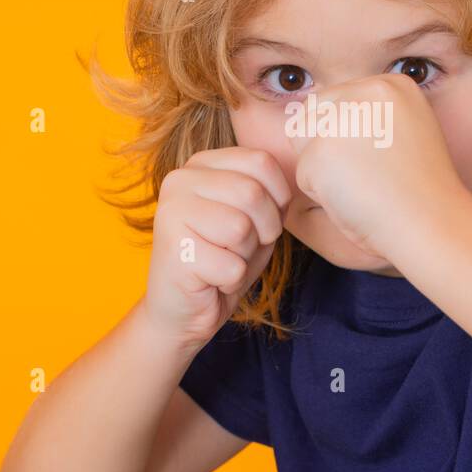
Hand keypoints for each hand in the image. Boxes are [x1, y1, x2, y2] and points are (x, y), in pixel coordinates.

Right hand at [143, 147, 291, 349]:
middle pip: (252, 193)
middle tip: (241, 248)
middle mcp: (180, 180)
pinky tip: (210, 280)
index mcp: (202, 164)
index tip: (261, 222)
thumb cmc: (223, 259)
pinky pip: (231, 266)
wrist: (182, 310)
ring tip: (223, 261)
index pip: (261, 161)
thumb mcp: (253, 218)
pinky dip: (231, 281)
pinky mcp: (173, 251)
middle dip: (264, 230)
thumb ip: (268, 192)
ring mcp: (171, 212)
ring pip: (241, 228)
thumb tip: (300, 175)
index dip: (278, 198)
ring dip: (245, 256)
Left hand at [287, 73, 470, 257]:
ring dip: (323, 168)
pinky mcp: (320, 151)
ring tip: (363, 185)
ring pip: (303, 142)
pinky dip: (322, 195)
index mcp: (391, 84)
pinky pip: (303, 174)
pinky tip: (356, 200)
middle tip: (369, 175)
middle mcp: (364, 91)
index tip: (378, 159)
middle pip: (313, 115)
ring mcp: (340, 119)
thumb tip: (326, 114)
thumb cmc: (420, 189)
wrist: (430, 221)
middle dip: (328, 148)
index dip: (348, 136)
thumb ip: (373, 116)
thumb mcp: (407, 131)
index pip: (337, 100)